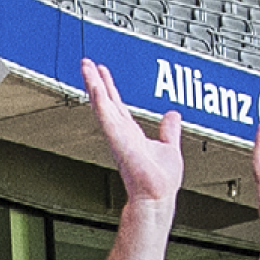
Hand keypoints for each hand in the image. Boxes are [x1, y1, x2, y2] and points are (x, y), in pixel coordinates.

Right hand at [82, 57, 182, 206]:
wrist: (157, 196)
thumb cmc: (160, 181)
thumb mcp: (169, 147)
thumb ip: (170, 131)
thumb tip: (173, 115)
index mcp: (131, 134)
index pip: (118, 105)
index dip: (110, 87)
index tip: (102, 71)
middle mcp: (121, 133)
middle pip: (105, 101)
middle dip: (95, 81)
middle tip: (86, 63)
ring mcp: (117, 136)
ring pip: (102, 105)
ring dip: (93, 85)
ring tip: (86, 67)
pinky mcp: (118, 141)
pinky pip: (107, 118)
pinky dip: (101, 102)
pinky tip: (96, 87)